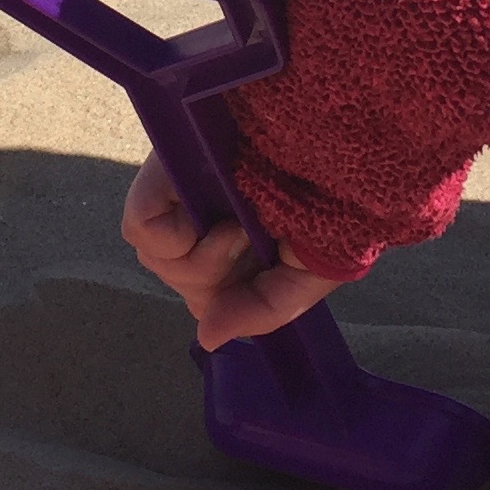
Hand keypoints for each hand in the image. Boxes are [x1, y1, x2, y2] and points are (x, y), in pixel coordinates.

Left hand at [120, 152, 347, 350]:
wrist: (349, 151)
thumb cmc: (338, 208)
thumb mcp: (307, 277)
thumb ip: (261, 311)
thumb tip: (206, 339)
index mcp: (232, 239)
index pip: (195, 289)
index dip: (219, 296)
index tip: (260, 270)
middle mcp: (200, 212)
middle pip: (172, 274)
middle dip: (212, 276)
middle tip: (251, 241)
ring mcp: (180, 188)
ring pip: (154, 257)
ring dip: (202, 259)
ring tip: (239, 227)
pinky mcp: (167, 167)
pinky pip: (140, 225)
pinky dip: (174, 235)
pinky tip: (212, 219)